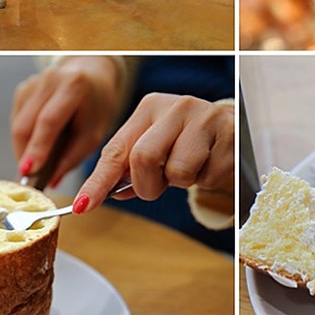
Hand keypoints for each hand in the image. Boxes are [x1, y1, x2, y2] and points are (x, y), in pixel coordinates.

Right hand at [11, 57, 122, 186]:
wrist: (93, 77)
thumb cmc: (96, 107)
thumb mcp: (94, 133)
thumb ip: (73, 157)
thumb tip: (50, 181)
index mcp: (74, 86)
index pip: (49, 120)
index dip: (37, 147)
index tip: (28, 170)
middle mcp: (50, 80)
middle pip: (27, 123)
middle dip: (25, 153)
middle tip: (27, 178)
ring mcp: (34, 83)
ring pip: (18, 124)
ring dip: (23, 149)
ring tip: (33, 166)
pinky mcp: (23, 89)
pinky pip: (17, 120)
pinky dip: (23, 139)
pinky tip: (34, 147)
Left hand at [74, 93, 234, 213]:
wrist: (231, 128)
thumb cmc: (185, 139)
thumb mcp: (154, 143)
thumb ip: (129, 167)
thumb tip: (106, 194)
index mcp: (149, 107)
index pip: (116, 149)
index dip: (98, 181)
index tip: (83, 206)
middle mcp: (176, 107)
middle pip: (143, 158)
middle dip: (148, 185)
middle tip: (159, 184)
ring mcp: (205, 120)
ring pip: (178, 171)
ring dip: (181, 182)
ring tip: (191, 166)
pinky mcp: (230, 138)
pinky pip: (207, 178)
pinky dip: (206, 180)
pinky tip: (211, 162)